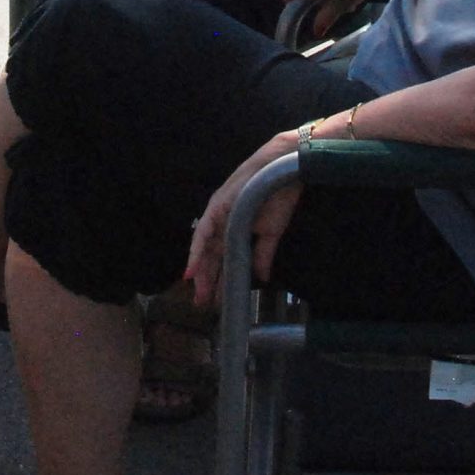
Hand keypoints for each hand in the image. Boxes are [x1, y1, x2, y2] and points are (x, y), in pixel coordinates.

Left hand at [184, 131, 305, 305]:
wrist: (283, 170)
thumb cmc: (278, 197)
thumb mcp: (272, 232)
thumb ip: (263, 254)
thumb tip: (263, 278)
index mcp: (234, 228)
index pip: (222, 256)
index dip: (217, 277)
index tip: (215, 298)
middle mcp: (222, 222)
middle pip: (210, 256)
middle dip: (207, 280)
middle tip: (203, 303)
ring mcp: (217, 214)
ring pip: (204, 248)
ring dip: (200, 270)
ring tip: (198, 293)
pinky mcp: (217, 206)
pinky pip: (203, 232)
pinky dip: (197, 250)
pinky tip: (192, 269)